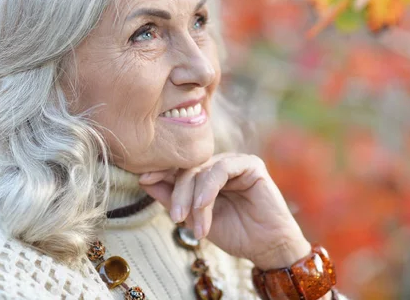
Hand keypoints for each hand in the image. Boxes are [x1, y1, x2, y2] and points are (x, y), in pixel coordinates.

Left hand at [138, 153, 311, 269]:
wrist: (266, 246)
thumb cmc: (233, 232)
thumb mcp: (194, 218)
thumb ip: (172, 198)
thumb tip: (143, 180)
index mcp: (204, 175)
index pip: (179, 168)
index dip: (161, 171)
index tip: (144, 179)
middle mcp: (218, 165)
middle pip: (188, 169)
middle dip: (178, 193)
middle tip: (176, 217)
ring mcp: (234, 162)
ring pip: (203, 169)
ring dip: (194, 197)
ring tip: (192, 221)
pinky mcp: (250, 164)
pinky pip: (222, 169)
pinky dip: (209, 188)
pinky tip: (203, 205)